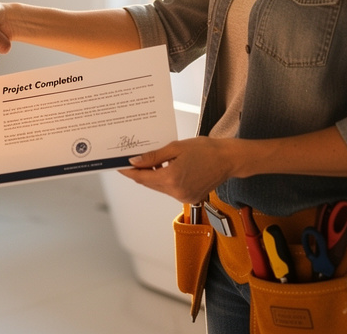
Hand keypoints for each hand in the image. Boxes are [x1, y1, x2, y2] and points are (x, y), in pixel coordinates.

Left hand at [117, 137, 236, 204]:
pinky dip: (164, 180)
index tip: (119, 166)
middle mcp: (176, 192)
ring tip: (149, 161)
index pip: (142, 177)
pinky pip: (170, 190)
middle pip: (149, 184)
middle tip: (131, 161)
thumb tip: (135, 161)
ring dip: (152, 176)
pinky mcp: (189, 198)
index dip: (129, 172)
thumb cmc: (205, 149)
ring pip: (159, 188)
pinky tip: (165, 168)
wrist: (228, 159)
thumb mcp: (175, 148)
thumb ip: (153, 157)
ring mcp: (183, 197)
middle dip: (139, 173)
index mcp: (171, 178)